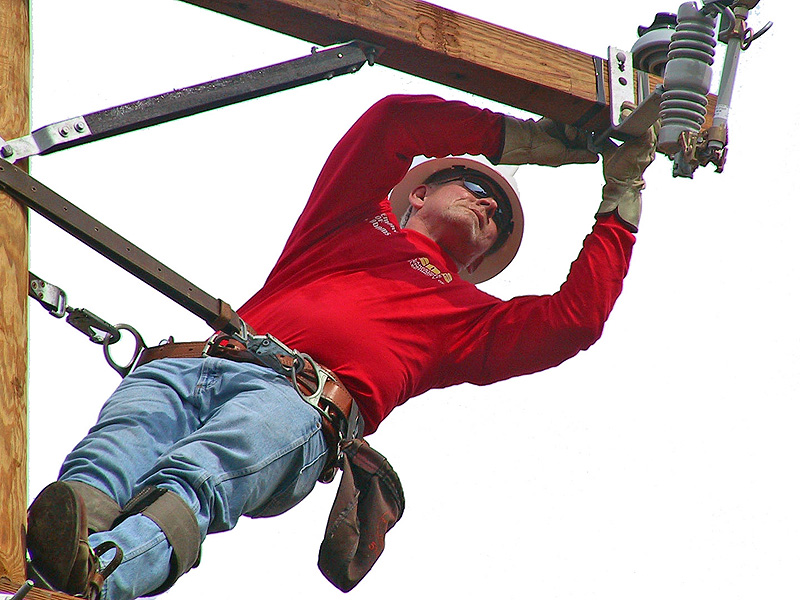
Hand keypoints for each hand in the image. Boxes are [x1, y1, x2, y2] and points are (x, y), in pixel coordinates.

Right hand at [500, 115, 598, 166]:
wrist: (526, 139)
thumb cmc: (540, 153)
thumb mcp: (564, 157)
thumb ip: (580, 156)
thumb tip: (595, 158)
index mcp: (566, 152)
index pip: (585, 146)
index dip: (590, 143)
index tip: (594, 141)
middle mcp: (564, 140)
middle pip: (583, 134)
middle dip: (582, 136)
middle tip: (576, 139)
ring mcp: (560, 129)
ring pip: (577, 125)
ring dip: (575, 129)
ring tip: (569, 133)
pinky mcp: (557, 119)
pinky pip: (570, 117)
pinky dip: (569, 122)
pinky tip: (565, 126)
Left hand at [596, 104, 659, 231]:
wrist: (619, 186)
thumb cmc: (618, 171)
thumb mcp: (610, 150)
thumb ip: (606, 139)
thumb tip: (595, 130)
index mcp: (642, 142)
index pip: (645, 122)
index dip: (639, 111)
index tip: (627, 104)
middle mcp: (648, 143)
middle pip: (650, 119)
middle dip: (640, 109)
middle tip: (625, 103)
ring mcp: (649, 146)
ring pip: (650, 122)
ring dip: (637, 112)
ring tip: (624, 107)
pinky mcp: (645, 148)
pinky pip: (646, 130)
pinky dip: (637, 121)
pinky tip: (625, 115)